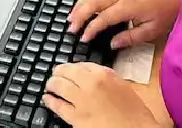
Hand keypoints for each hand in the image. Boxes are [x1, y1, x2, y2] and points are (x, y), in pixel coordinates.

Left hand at [43, 63, 158, 127]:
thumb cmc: (135, 113)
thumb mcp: (123, 87)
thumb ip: (107, 77)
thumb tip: (92, 74)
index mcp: (103, 74)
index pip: (81, 64)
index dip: (74, 66)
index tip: (70, 68)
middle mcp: (89, 84)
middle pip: (66, 72)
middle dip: (59, 72)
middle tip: (56, 73)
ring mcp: (80, 101)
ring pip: (58, 86)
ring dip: (52, 83)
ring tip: (50, 84)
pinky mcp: (75, 118)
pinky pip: (58, 107)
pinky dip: (50, 101)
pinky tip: (47, 99)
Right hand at [68, 0, 181, 47]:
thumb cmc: (168, 13)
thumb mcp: (152, 31)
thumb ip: (131, 37)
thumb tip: (112, 43)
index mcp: (129, 6)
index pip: (103, 17)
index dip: (91, 28)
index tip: (83, 38)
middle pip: (94, 2)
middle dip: (80, 14)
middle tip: (70, 27)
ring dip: (81, 4)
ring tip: (71, 16)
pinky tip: (84, 4)